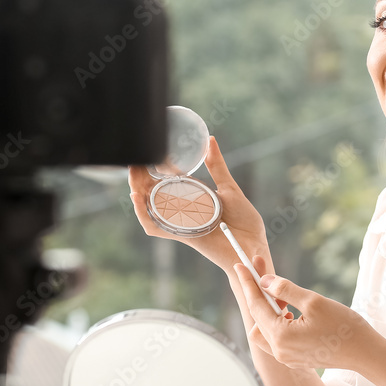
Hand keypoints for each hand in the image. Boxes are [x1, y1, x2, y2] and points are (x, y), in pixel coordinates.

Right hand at [128, 136, 265, 270]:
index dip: (153, 168)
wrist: (253, 246)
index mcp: (191, 198)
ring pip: (149, 208)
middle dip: (139, 177)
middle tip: (133, 160)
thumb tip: (210, 140)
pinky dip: (143, 214)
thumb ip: (216, 166)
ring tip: (132, 174)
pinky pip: (156, 227)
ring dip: (137, 191)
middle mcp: (182, 211)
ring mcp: (180, 223)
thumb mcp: (229, 188)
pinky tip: (137, 198)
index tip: (149, 151)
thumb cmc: (244, 220)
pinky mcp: (182, 235)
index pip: (164, 182)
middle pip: (151, 194)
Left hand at [234, 255, 377, 370]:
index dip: (248, 282)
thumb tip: (264, 282)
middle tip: (266, 276)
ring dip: (269, 311)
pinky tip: (292, 313)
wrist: (365, 353)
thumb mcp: (314, 301)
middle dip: (259, 295)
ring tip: (285, 298)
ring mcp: (287, 358)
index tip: (241, 265)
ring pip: (264, 330)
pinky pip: (276, 339)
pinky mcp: (295, 359)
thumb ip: (285, 290)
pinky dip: (278, 323)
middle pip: (257, 318)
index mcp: (281, 336)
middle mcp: (279, 351)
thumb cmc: (344, 326)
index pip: (256, 305)